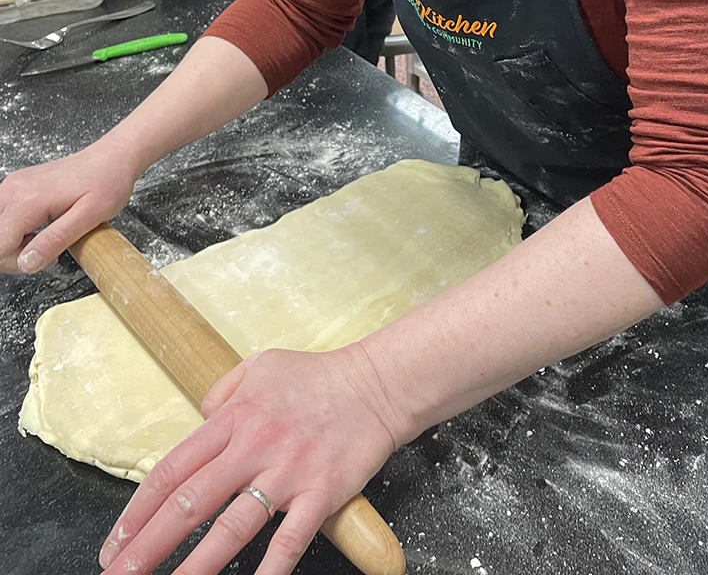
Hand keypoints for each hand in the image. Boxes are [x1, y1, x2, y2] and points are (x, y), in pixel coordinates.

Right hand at [0, 138, 139, 273]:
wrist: (112, 158)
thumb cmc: (107, 182)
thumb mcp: (89, 217)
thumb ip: (56, 240)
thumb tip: (27, 262)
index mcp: (28, 199)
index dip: (17, 262)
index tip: (43, 259)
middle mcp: (14, 189)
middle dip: (13, 254)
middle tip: (44, 253)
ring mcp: (13, 185)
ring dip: (12, 242)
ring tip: (42, 240)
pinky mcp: (17, 186)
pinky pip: (3, 217)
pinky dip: (14, 230)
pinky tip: (37, 229)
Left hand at [99, 345, 400, 574]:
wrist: (378, 384)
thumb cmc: (318, 376)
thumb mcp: (260, 366)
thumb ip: (223, 392)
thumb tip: (199, 421)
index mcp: (235, 418)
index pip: (174, 469)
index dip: (139, 509)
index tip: (115, 541)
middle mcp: (255, 446)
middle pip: (191, 503)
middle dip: (148, 546)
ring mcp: (287, 472)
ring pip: (231, 528)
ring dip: (194, 567)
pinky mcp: (321, 493)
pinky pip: (289, 540)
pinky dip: (269, 570)